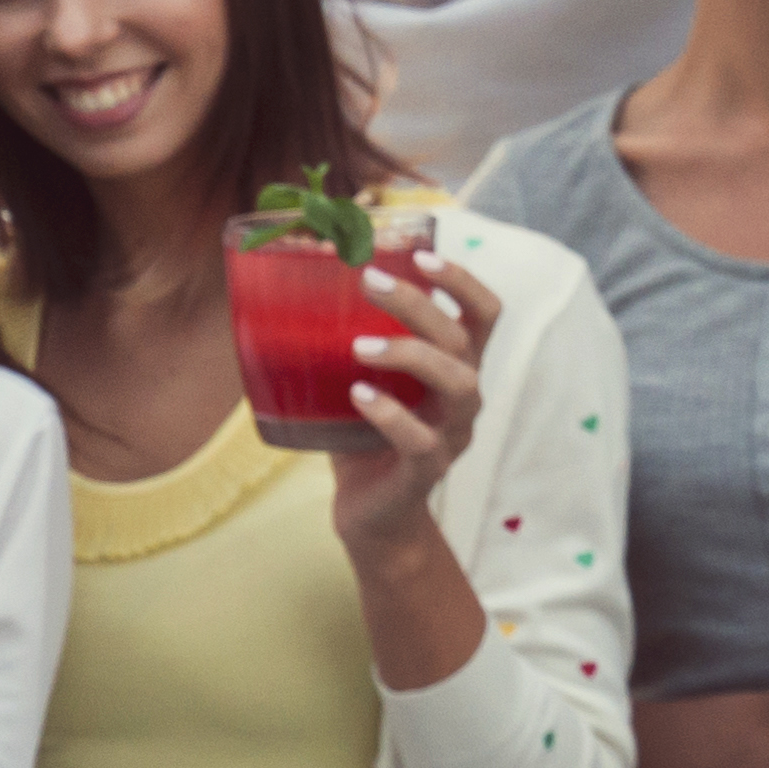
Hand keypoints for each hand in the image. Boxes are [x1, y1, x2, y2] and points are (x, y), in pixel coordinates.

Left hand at [309, 246, 494, 546]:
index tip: (422, 255)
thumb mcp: (359, 378)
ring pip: (459, 385)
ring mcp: (451, 435)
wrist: (370, 513)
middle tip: (369, 281)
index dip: (463, 281)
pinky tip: (358, 396)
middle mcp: (463, 397)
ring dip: (409, 355)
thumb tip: (284, 281)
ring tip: (358, 346)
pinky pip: (422, 441)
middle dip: (419, 304)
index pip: (484, 313)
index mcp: (454, 366)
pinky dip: (390, 413)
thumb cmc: (362, 434)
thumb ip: (342, 339)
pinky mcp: (427, 471)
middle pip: (463, 339)